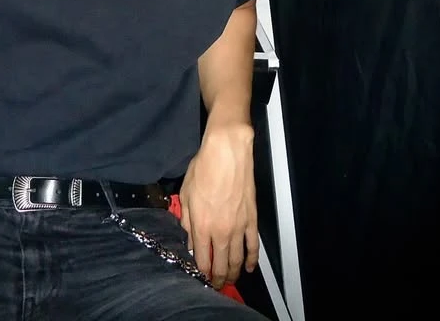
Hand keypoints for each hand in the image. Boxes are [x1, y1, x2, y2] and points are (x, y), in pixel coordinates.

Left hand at [178, 123, 258, 288]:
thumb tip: (191, 240)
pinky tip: (251, 268)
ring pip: (238, 259)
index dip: (202, 271)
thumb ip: (187, 220)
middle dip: (218, 278)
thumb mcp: (186, 194)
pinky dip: (253, 259)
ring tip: (231, 281)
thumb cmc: (203, 169)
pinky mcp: (252, 220)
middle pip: (221, 264)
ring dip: (234, 273)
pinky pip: (253, 245)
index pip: (202, 258)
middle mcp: (221, 232)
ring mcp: (239, 227)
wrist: (227, 153)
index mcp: (202, 226)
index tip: (201, 278)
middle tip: (216, 285)